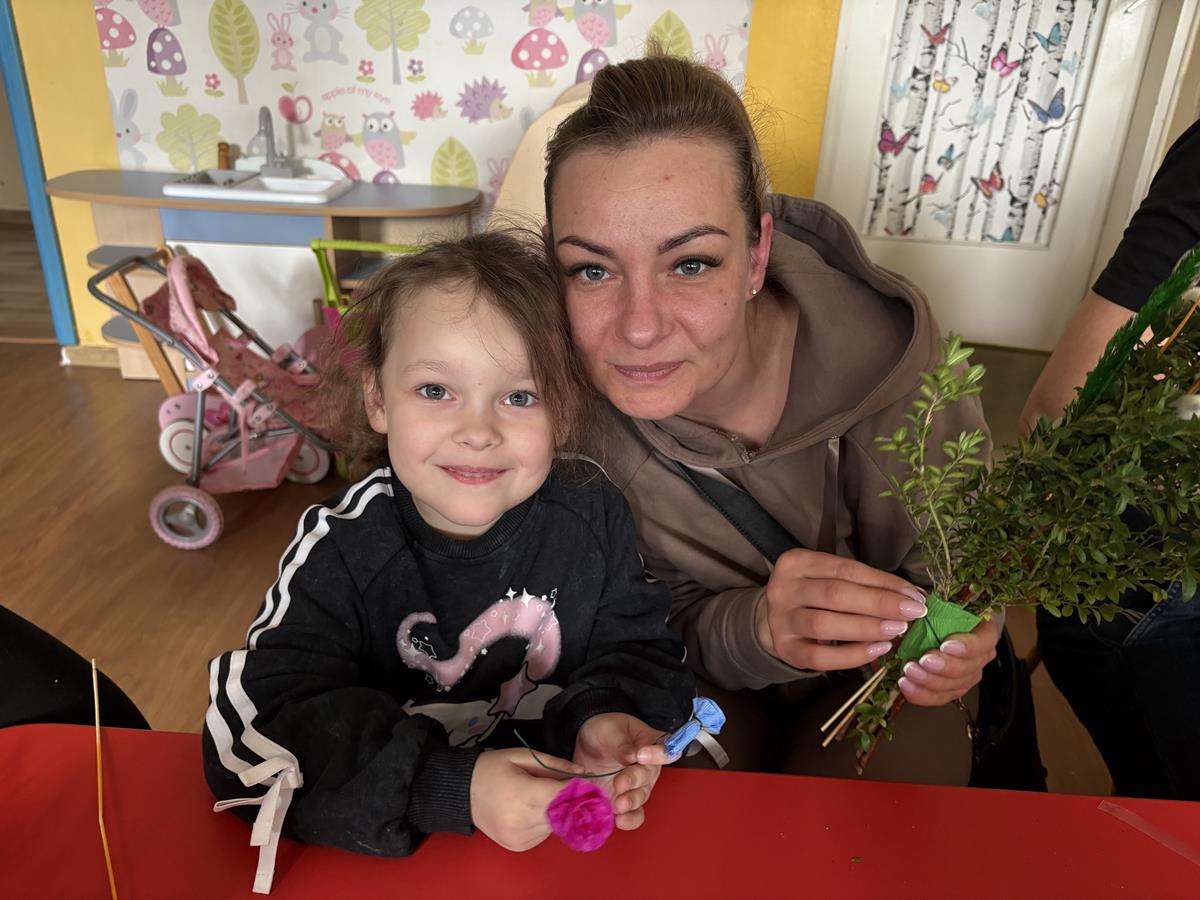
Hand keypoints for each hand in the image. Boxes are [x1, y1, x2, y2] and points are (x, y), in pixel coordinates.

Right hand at [470, 748, 581, 850]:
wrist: (462, 793)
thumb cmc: (492, 769)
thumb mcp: (522, 756)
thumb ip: (554, 763)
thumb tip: (583, 772)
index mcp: (521, 794)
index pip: (561, 796)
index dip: (578, 789)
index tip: (587, 782)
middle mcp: (521, 820)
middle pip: (562, 813)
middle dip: (570, 801)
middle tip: (569, 788)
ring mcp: (519, 837)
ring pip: (556, 825)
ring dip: (557, 812)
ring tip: (541, 797)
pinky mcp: (518, 847)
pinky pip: (544, 834)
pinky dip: (545, 822)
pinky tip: (532, 810)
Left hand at [574, 713, 670, 831]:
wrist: (588, 745)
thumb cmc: (604, 731)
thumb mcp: (609, 729)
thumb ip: (620, 742)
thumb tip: (631, 756)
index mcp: (649, 744)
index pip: (664, 748)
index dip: (658, 754)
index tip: (642, 755)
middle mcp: (647, 768)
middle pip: (649, 776)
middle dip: (634, 781)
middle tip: (619, 783)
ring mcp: (636, 787)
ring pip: (641, 797)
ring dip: (631, 802)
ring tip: (618, 805)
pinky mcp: (623, 800)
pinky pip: (633, 814)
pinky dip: (628, 819)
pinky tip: (619, 820)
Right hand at [756, 549, 929, 670]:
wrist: (776, 618)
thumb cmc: (814, 595)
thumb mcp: (830, 578)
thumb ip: (865, 584)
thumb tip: (913, 596)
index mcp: (796, 562)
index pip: (846, 570)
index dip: (883, 583)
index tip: (914, 595)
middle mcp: (783, 588)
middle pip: (835, 594)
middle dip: (879, 603)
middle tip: (912, 613)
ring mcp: (780, 620)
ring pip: (824, 624)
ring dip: (866, 627)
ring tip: (896, 630)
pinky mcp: (785, 650)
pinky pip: (820, 657)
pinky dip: (852, 655)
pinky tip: (878, 650)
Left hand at [896, 613, 1001, 705]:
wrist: (930, 623)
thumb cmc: (936, 610)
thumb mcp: (936, 602)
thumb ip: (930, 606)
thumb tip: (913, 607)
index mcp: (983, 631)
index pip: (984, 642)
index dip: (967, 646)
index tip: (946, 645)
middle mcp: (979, 656)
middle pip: (969, 668)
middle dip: (944, 667)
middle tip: (924, 660)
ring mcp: (967, 674)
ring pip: (955, 686)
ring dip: (930, 682)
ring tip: (910, 671)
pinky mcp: (951, 688)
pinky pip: (940, 697)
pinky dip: (921, 694)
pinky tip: (906, 685)